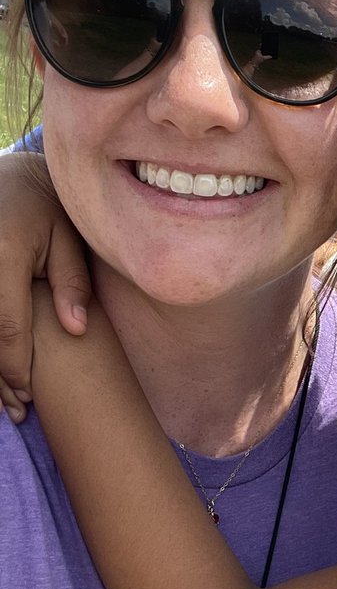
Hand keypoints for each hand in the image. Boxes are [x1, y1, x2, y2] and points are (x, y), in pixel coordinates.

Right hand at [0, 152, 90, 413]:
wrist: (5, 179)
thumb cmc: (44, 208)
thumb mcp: (68, 238)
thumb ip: (73, 283)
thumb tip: (77, 331)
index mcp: (4, 253)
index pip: (7, 324)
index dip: (16, 365)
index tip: (30, 394)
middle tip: (16, 410)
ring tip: (2, 401)